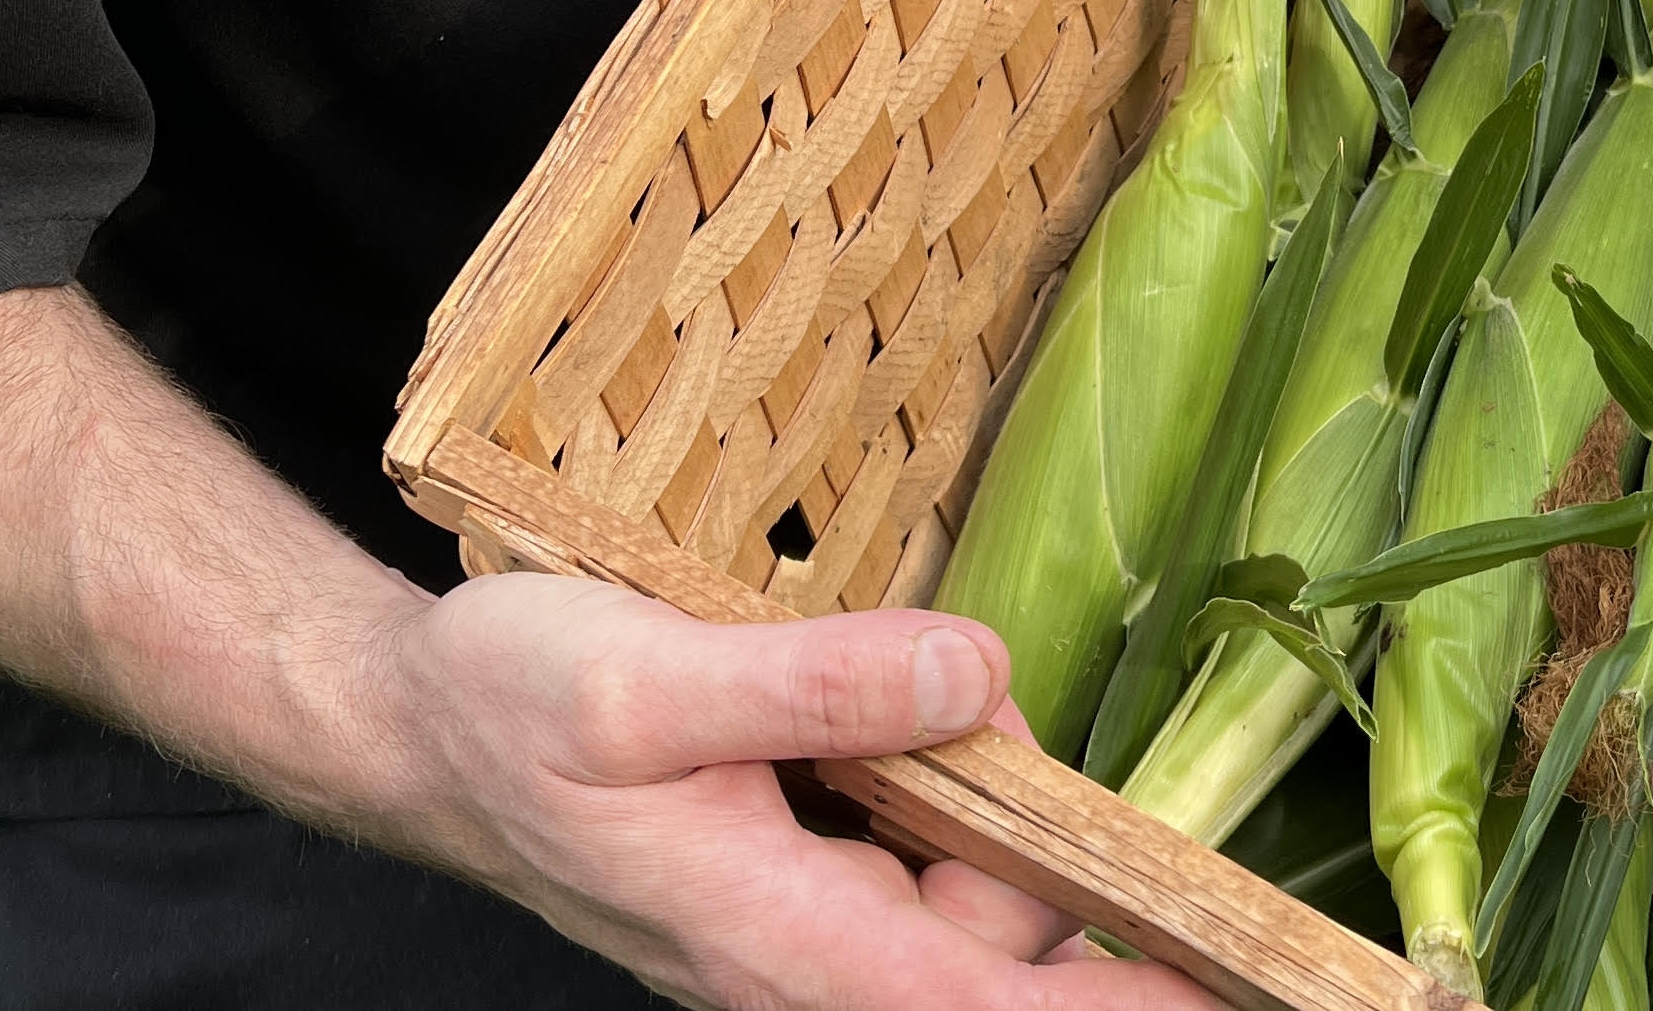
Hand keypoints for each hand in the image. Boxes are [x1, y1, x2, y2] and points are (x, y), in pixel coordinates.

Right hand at [363, 572, 1215, 1010]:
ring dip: (972, 780)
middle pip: (1003, 929)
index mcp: (775, 937)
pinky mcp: (810, 881)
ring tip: (884, 681)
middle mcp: (805, 955)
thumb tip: (976, 678)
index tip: (1219, 988)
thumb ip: (820, 684)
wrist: (433, 722)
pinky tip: (872, 703)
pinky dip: (931, 771)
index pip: (978, 1004)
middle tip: (940, 681)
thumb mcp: (651, 675)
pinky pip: (923, 845)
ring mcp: (809, 923)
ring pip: (971, 878)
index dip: (1111, 1007)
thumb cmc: (517, 703)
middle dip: (1023, 810)